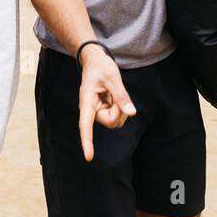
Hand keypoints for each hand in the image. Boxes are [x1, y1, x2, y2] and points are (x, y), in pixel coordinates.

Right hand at [78, 45, 135, 160]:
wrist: (94, 60)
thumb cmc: (101, 66)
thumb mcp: (113, 77)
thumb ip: (122, 96)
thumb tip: (132, 113)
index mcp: (86, 102)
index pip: (85, 125)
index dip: (87, 142)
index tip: (89, 157)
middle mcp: (90, 110)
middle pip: (111, 121)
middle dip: (120, 110)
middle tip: (115, 92)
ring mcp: (97, 112)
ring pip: (115, 120)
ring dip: (120, 108)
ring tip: (112, 92)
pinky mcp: (103, 111)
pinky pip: (117, 116)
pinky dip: (120, 107)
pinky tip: (113, 96)